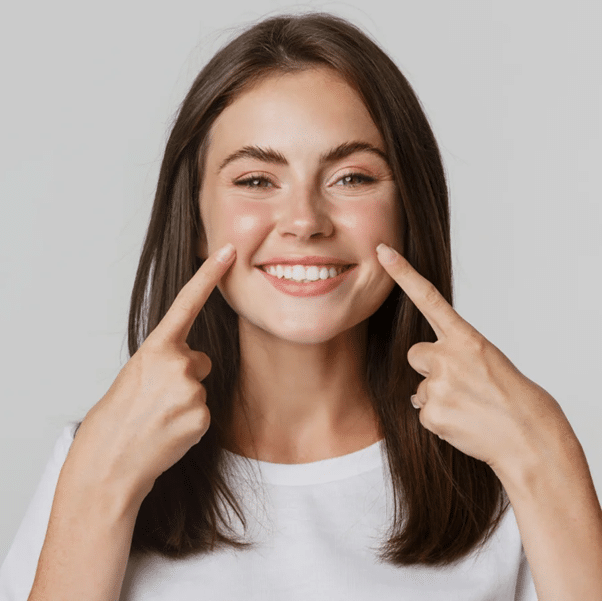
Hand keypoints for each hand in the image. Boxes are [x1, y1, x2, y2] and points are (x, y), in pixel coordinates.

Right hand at [69, 243, 236, 502]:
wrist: (109, 461)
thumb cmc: (119, 415)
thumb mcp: (136, 374)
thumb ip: (167, 359)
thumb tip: (197, 362)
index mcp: (155, 348)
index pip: (187, 303)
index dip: (209, 275)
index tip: (229, 251)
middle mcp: (177, 363)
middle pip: (200, 360)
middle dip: (185, 375)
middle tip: (155, 399)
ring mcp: (191, 391)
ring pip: (201, 388)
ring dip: (185, 401)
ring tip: (158, 417)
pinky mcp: (201, 417)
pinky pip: (204, 412)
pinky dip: (189, 421)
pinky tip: (168, 431)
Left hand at [375, 243, 571, 476]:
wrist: (530, 439)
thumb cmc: (514, 399)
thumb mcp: (489, 363)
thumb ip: (455, 358)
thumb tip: (420, 384)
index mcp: (467, 339)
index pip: (428, 298)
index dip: (403, 274)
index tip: (383, 252)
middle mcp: (448, 357)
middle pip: (416, 354)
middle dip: (430, 368)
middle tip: (461, 385)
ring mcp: (438, 385)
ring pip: (420, 388)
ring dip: (438, 397)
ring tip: (469, 408)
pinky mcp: (432, 413)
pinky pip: (423, 412)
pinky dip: (439, 420)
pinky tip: (463, 423)